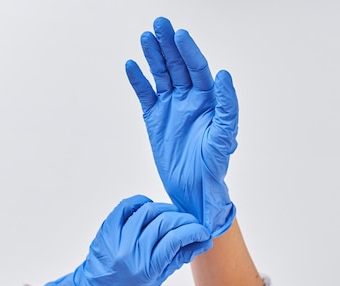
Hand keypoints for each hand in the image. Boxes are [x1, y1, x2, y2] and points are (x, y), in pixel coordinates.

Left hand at [39, 195, 211, 285]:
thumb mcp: (157, 279)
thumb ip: (178, 258)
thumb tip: (202, 242)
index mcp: (147, 267)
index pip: (175, 239)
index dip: (194, 231)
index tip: (202, 231)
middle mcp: (131, 251)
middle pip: (164, 222)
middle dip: (183, 219)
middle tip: (190, 221)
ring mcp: (118, 239)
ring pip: (147, 211)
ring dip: (165, 209)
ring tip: (172, 214)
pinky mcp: (107, 229)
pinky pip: (125, 206)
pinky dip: (140, 202)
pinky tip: (149, 206)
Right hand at [125, 17, 238, 236]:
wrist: (193, 188)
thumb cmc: (213, 165)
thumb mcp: (225, 135)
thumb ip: (227, 105)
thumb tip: (224, 75)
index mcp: (209, 99)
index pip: (198, 68)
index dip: (189, 51)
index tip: (179, 36)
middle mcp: (190, 98)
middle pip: (177, 65)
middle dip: (168, 44)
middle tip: (159, 23)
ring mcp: (170, 106)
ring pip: (160, 75)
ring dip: (152, 55)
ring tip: (145, 37)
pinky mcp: (154, 118)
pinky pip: (144, 94)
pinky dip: (138, 80)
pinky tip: (131, 65)